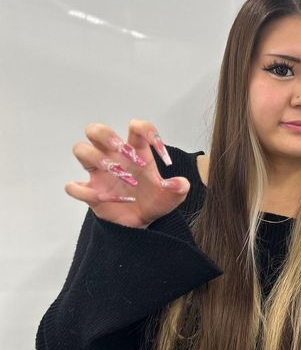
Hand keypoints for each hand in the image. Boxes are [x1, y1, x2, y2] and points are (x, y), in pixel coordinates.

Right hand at [64, 120, 188, 227]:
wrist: (142, 222)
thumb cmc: (154, 200)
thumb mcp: (173, 196)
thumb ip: (178, 188)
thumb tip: (179, 184)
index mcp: (136, 151)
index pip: (136, 127)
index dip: (147, 131)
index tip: (162, 153)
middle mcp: (114, 156)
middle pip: (96, 130)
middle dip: (107, 135)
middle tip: (123, 151)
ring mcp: (99, 173)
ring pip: (80, 149)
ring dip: (97, 158)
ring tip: (116, 172)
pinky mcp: (89, 191)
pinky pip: (73, 186)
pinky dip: (86, 191)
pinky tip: (106, 198)